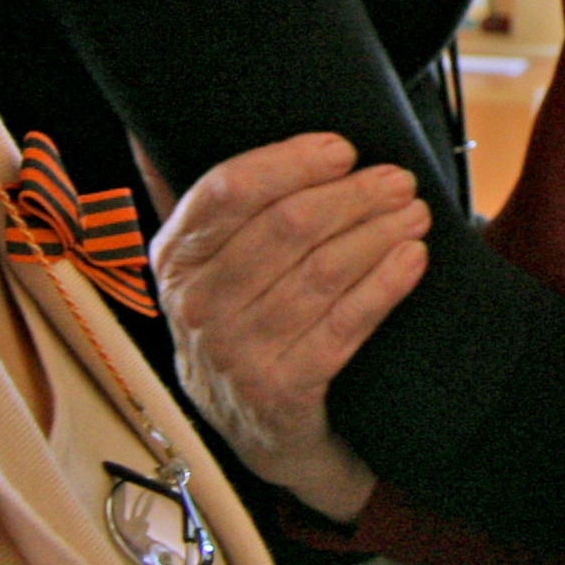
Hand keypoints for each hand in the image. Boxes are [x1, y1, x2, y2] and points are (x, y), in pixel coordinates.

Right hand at [150, 133, 429, 522]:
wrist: (261, 434)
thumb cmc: (246, 328)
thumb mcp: (207, 271)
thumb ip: (199, 206)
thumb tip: (149, 129)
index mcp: (175, 260)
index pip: (227, 191)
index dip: (289, 163)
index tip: (341, 149)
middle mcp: (197, 306)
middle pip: (285, 228)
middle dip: (352, 196)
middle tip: (398, 180)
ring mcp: (236, 353)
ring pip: (320, 273)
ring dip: (376, 235)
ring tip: (415, 213)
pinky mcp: (281, 392)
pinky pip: (344, 325)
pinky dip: (384, 286)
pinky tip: (413, 260)